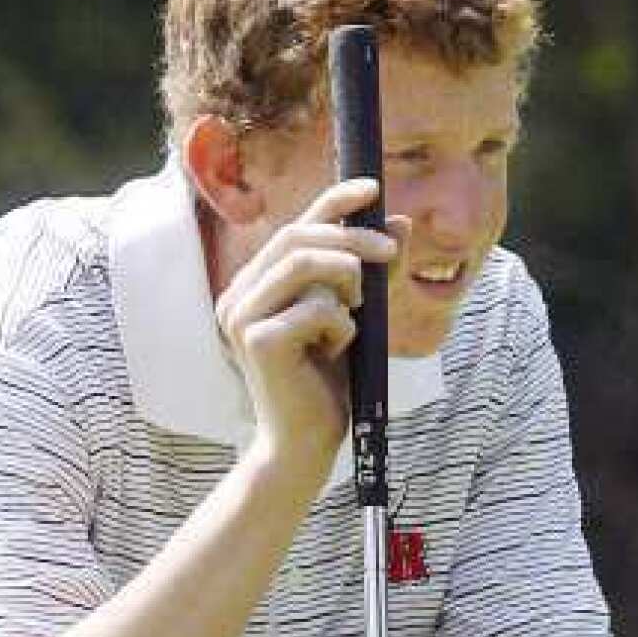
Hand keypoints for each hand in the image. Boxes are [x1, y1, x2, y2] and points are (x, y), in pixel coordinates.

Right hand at [216, 180, 405, 478]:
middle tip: (393, 253)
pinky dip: (341, 326)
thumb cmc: (326, 386)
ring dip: (347, 281)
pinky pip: (316, 307)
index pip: (293, 227)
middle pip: (297, 236)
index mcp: (253, 287)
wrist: (305, 446)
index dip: (333, 202)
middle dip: (353, 238)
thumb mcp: (353, 318)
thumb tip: (400, 223)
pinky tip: (333, 355)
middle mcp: (237, 297)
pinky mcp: (256, 340)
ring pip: (304, 263)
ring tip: (356, 315)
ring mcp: (240, 318)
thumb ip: (370, 273)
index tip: (373, 190)